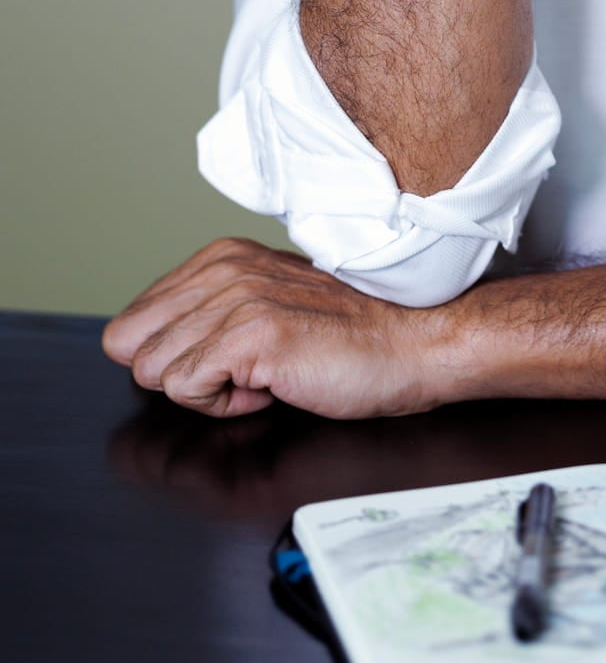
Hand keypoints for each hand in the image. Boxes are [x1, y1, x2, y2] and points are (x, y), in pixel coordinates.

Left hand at [102, 239, 443, 420]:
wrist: (417, 344)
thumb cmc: (352, 338)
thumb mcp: (267, 308)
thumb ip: (210, 316)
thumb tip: (149, 350)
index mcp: (221, 258)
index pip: (131, 324)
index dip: (177, 358)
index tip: (232, 359)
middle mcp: (223, 268)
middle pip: (131, 347)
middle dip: (181, 375)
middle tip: (243, 370)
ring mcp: (237, 297)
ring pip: (155, 371)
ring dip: (208, 391)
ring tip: (266, 374)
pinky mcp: (252, 332)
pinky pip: (185, 389)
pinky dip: (224, 404)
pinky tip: (273, 384)